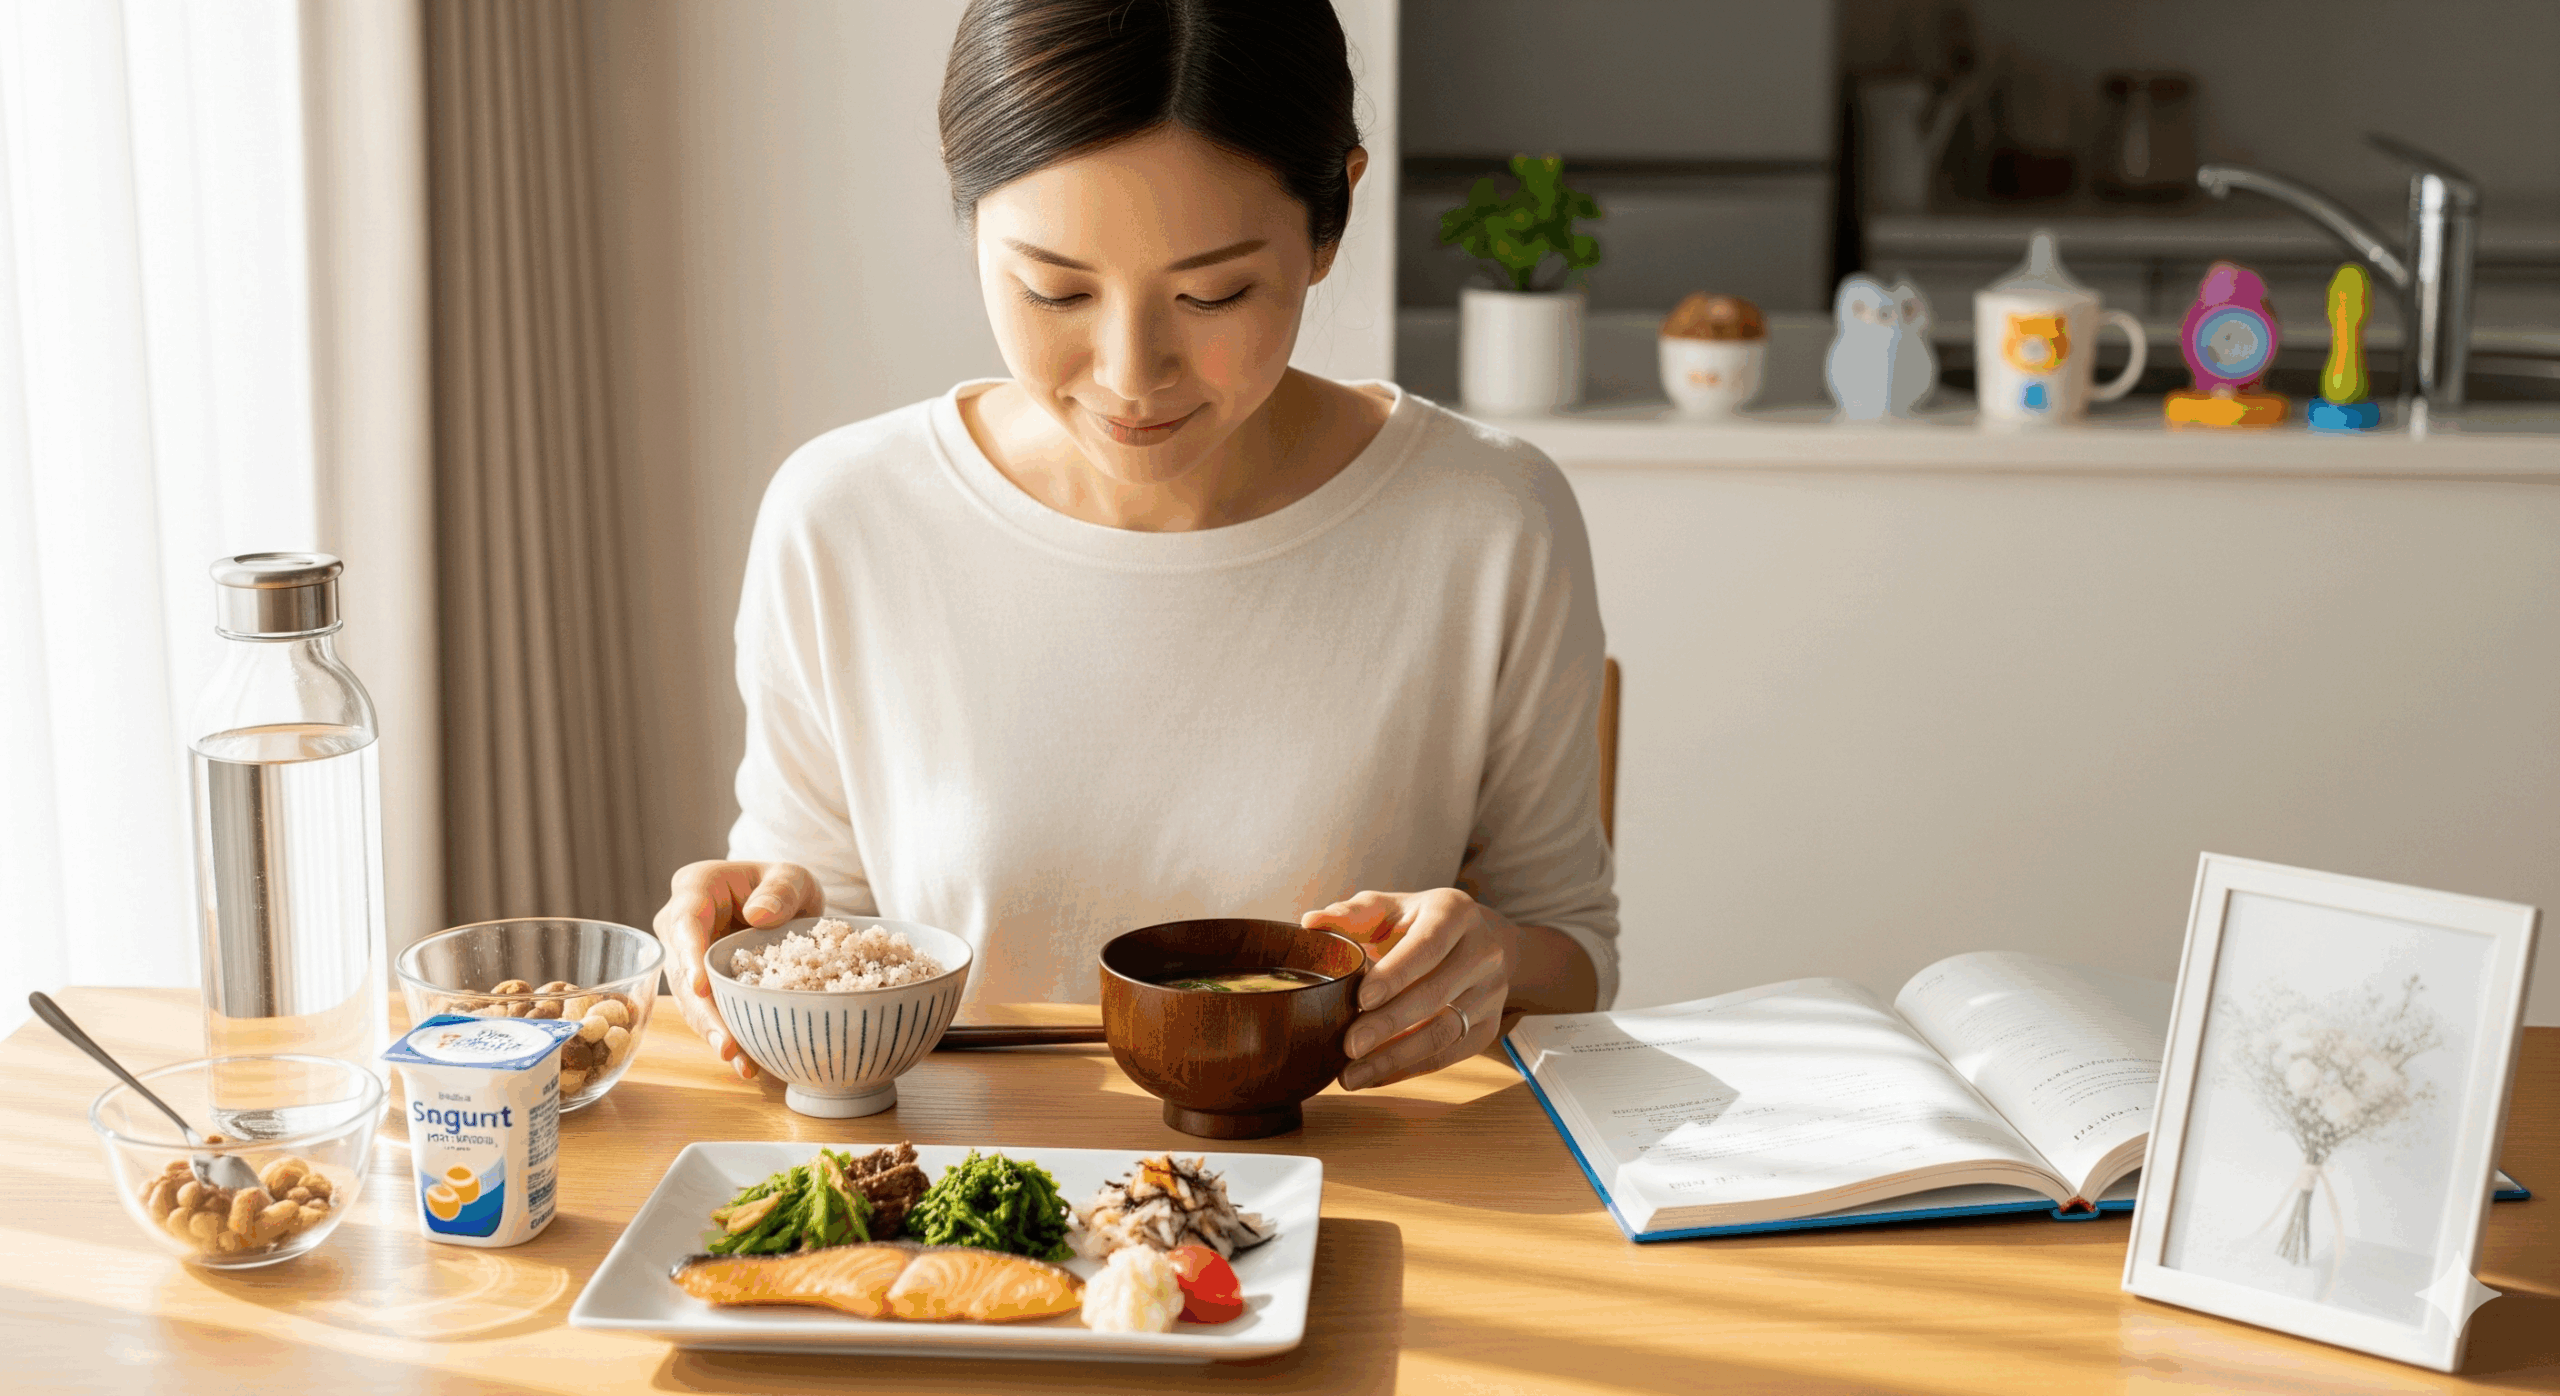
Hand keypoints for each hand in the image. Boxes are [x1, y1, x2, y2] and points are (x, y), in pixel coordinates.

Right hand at [652, 860, 824, 1079]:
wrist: (782, 902)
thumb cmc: (782, 885)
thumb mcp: (791, 876)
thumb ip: (781, 890)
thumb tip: (760, 915)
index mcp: (695, 889)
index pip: (685, 922)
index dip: (690, 956)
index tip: (701, 988)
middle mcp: (679, 926)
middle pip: (682, 972)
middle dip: (704, 1011)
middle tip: (726, 1044)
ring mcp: (686, 958)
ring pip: (692, 1001)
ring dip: (714, 1032)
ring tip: (740, 1062)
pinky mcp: (702, 986)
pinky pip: (708, 1012)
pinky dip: (726, 1035)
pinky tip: (746, 1062)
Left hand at [1301, 888, 1516, 1090]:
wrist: (1480, 940)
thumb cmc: (1419, 922)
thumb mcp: (1390, 908)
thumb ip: (1352, 914)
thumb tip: (1311, 922)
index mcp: (1455, 912)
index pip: (1428, 945)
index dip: (1396, 973)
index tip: (1362, 998)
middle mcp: (1483, 951)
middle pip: (1436, 994)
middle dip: (1389, 1024)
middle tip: (1348, 1046)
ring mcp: (1492, 991)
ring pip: (1444, 1032)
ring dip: (1396, 1058)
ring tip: (1352, 1075)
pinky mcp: (1489, 1026)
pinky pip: (1450, 1055)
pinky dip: (1410, 1069)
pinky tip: (1375, 1076)